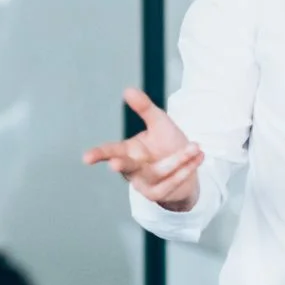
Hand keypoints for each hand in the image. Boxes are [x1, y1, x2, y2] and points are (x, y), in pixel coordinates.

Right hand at [82, 89, 203, 211]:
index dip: (98, 155)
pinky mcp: (158, 194)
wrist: (189, 166)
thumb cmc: (168, 144)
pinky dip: (185, 169)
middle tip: (115, 164)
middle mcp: (132, 169)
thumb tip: (127, 90)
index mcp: (127, 151)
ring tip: (196, 146)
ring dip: (178, 159)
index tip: (86, 158)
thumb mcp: (158, 122)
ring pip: (157, 171)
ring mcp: (143, 185)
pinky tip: (198, 158)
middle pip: (126, 166)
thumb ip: (144, 108)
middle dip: (121, 164)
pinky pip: (170, 182)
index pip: (109, 152)